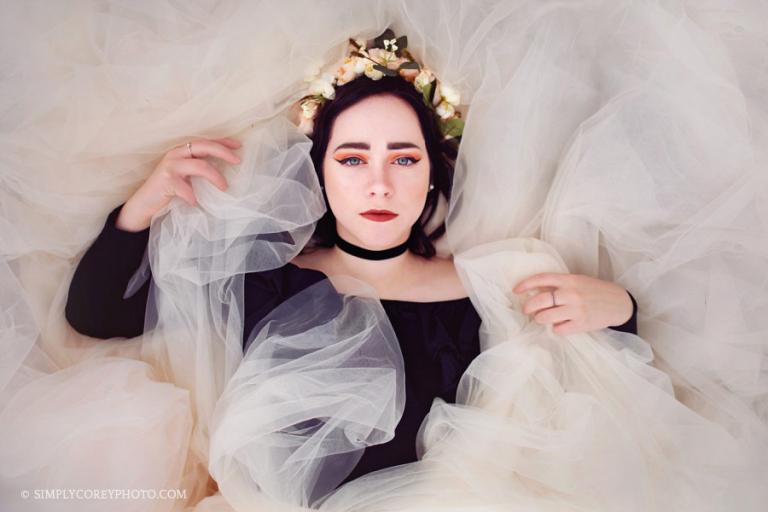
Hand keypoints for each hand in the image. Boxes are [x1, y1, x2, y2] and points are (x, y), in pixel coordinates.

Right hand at [116, 137, 240, 231]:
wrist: (144, 204)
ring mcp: (170, 166)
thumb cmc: (169, 190)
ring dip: (216, 177)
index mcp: (182, 151)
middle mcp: (176, 154)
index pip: (205, 142)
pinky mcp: (166, 180)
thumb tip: (224, 169)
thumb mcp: (186, 176)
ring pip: (200, 166)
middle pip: (204, 146)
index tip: (238, 146)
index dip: (222, 142)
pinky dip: (193, 196)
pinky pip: (186, 188)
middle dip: (223, 152)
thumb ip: (200, 169)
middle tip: (238, 161)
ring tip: (224, 187)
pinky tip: (195, 203)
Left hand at [512, 272, 632, 335]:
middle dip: (528, 307)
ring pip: (545, 317)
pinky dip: (556, 328)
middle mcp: (571, 293)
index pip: (542, 279)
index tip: (515, 290)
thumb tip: (534, 290)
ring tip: (543, 318)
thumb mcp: (577, 281)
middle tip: (527, 310)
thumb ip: (558, 285)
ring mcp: (576, 309)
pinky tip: (560, 325)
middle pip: (540, 301)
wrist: (618, 302)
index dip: (525, 284)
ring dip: (540, 319)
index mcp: (569, 280)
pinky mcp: (581, 324)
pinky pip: (558, 329)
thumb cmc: (594, 291)